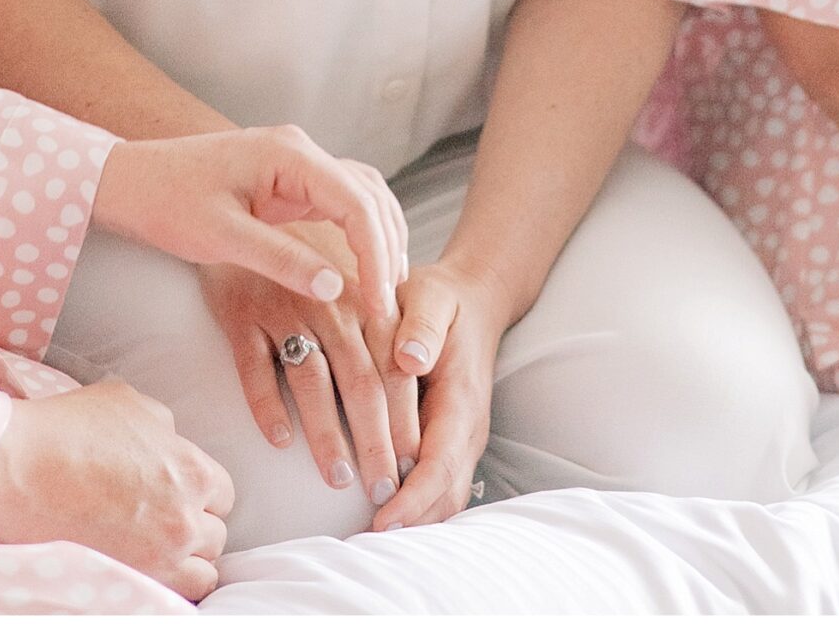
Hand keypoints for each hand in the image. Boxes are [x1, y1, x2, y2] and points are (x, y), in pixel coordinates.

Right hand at [0, 377, 231, 600]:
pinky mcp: (136, 584)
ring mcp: (162, 558)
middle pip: (215, 534)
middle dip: (194, 524)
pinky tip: (147, 569)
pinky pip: (177, 598)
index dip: (199, 490)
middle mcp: (185, 518)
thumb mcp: (129, 402)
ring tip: (157, 550)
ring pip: (203, 573)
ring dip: (187, 560)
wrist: (21, 470)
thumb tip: (171, 442)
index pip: (222, 492)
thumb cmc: (70, 429)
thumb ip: (164, 426)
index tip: (178, 492)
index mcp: (190, 469)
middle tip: (162, 519)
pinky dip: (170, 586)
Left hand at [94, 124, 407, 318]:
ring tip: (383, 295)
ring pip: (362, 197)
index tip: (380, 306)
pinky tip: (360, 272)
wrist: (130, 180)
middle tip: (389, 309)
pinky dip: (359, 235)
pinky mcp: (288, 181)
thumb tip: (336, 288)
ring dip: (379, 241)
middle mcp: (301, 151)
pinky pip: (341, 204)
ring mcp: (296, 163)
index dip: (376, 256)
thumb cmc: (167, 202)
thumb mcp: (222, 237)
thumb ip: (280, 259)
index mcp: (289, 154)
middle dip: (387, 251)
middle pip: (370, 196)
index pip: (357, 203)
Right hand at [199, 229, 420, 508]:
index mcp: (359, 298)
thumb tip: (414, 377)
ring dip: (326, 434)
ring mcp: (282, 307)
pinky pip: (254, 367)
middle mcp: (326, 304)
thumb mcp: (346, 276)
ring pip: (311, 381)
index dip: (404, 420)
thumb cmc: (303, 252)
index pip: (391, 369)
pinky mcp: (240, 312)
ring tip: (337, 477)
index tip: (413, 464)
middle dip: (375, 442)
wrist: (242, 205)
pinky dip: (267, 405)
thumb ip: (376, 319)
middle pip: (359, 382)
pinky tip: (279, 440)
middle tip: (383, 488)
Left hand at [372, 261, 505, 529]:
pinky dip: (419, 509)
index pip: (441, 461)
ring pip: (446, 497)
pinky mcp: (451, 442)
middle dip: (412, 522)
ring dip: (415, 521)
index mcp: (461, 397)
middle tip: (365, 543)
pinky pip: (441, 487)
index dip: (414, 496)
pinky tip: (387, 519)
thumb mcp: (430, 296)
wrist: (473, 300)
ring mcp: (464, 439)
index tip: (383, 518)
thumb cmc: (442, 299)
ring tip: (370, 540)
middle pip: (446, 493)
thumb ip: (420, 325)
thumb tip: (409, 359)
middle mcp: (468, 428)